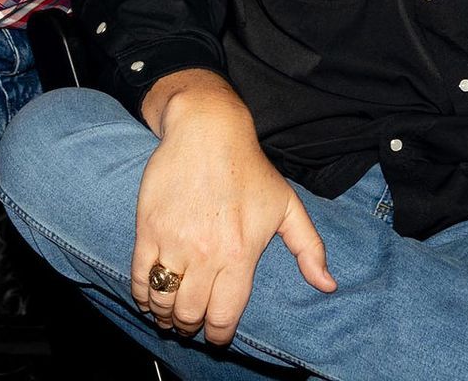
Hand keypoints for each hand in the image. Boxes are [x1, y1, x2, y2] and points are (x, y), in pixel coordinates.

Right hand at [135, 71, 334, 343]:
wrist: (207, 131)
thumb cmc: (250, 169)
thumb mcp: (287, 206)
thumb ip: (309, 249)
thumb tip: (328, 285)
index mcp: (241, 254)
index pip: (224, 316)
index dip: (219, 335)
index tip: (216, 336)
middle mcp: (207, 254)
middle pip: (190, 314)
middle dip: (190, 327)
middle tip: (191, 324)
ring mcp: (175, 242)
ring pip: (163, 301)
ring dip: (165, 316)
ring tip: (169, 315)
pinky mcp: (148, 228)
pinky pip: (140, 277)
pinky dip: (142, 296)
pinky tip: (149, 297)